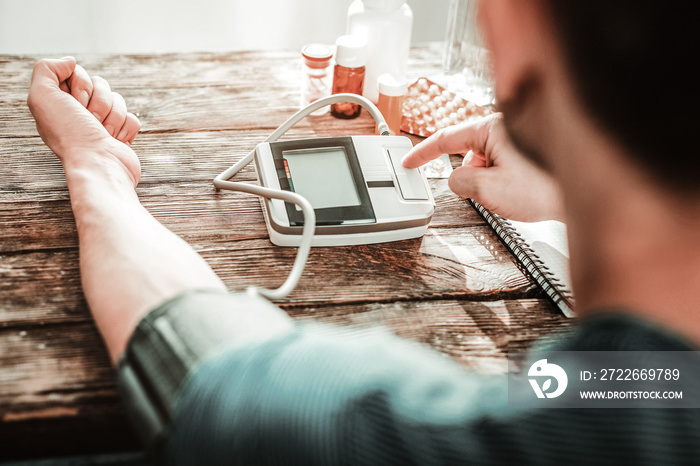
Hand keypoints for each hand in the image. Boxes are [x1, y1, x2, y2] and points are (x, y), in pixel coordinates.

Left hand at [27, 57, 141, 184]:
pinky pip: (133, 117)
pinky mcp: (122, 135)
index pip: (78, 73)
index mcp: (60, 103)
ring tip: (103, 134)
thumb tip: (70, 61)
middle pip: (101, 84)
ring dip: (112, 117)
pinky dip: (126, 128)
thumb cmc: (70, 135)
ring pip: (119, 100)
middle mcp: (79, 113)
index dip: (80, 85)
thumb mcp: (42, 96)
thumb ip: (47, 68)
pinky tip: (115, 140)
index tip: (75, 104)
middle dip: (98, 102)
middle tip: (89, 120)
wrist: (98, 164)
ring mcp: (102, 124)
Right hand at [402, 113, 563, 221]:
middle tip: (488, 193)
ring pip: (486, 162)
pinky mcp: (529, 150)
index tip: (407, 161)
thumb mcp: (488, 189)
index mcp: (491, 128)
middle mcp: (504, 127)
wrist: (586, 192)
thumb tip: (457, 179)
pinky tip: (522, 192)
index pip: (445, 138)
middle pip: (468, 153)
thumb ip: (460, 181)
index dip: (422, 153)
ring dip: (490, 182)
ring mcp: (518, 138)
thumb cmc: (545, 187)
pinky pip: (503, 166)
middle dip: (471, 177)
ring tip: (514, 195)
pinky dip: (503, 182)